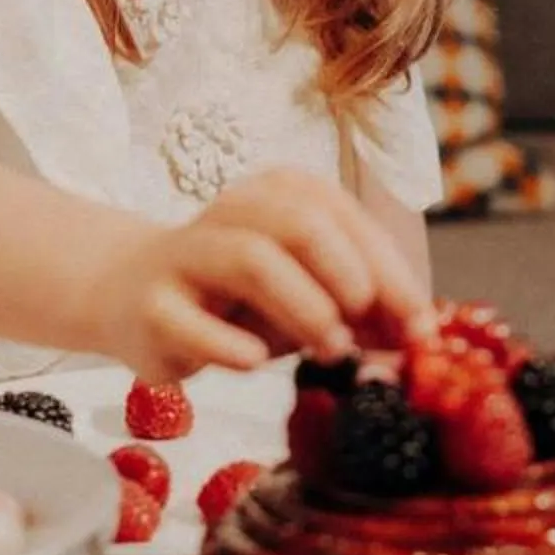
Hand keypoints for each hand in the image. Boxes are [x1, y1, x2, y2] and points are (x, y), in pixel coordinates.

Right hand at [85, 168, 428, 383]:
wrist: (131, 294)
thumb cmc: (238, 296)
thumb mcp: (307, 294)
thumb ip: (361, 311)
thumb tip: (422, 345)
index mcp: (279, 193)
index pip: (345, 218)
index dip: (391, 272)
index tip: (423, 327)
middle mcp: (232, 209)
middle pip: (300, 223)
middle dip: (349, 277)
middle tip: (371, 328)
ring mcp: (186, 254)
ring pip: (250, 257)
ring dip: (304, 307)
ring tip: (332, 350)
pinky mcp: (151, 305)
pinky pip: (190, 320)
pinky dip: (229, 343)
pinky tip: (255, 361)